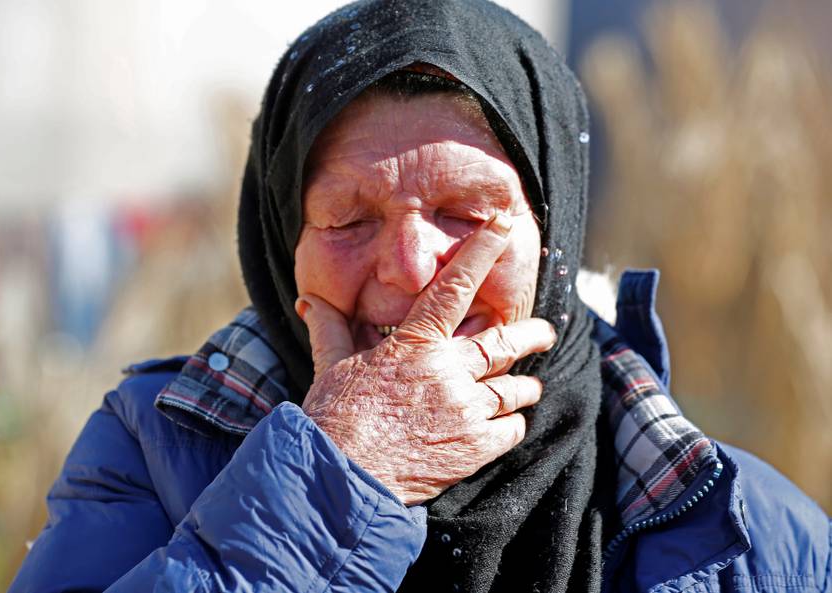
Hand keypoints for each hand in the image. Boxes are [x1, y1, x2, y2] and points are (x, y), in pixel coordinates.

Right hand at [298, 214, 556, 504]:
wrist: (342, 477)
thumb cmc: (334, 418)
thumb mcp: (331, 365)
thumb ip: (330, 327)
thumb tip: (308, 299)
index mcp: (415, 345)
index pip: (455, 287)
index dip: (483, 251)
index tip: (506, 225)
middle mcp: (448, 371)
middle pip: (505, 342)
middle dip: (533, 334)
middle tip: (547, 331)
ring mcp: (466, 410)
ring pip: (516, 388)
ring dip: (525, 385)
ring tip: (528, 385)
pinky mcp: (476, 447)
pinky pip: (513, 427)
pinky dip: (513, 422)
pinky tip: (506, 421)